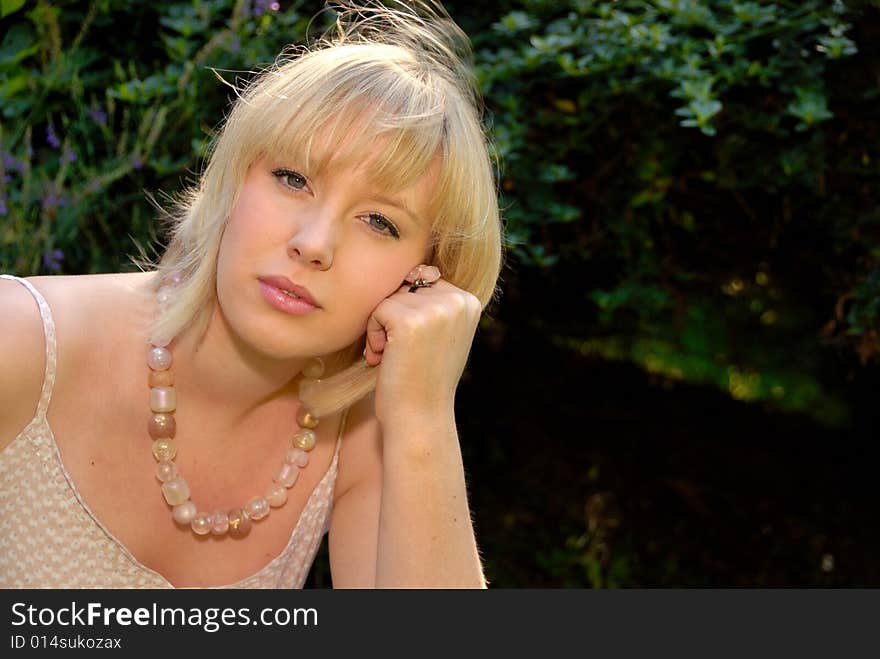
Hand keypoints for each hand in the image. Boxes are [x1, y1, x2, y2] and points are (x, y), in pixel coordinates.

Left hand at [364, 267, 481, 424]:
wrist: (419, 419)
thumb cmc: (424, 380)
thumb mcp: (443, 334)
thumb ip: (437, 302)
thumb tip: (423, 267)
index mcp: (469, 300)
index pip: (422, 282)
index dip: (411, 315)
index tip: (420, 348)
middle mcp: (457, 300)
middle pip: (404, 287)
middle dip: (395, 320)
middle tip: (405, 355)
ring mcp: (435, 309)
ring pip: (388, 298)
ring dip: (382, 329)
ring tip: (397, 358)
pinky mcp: (409, 320)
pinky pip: (376, 310)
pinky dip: (373, 336)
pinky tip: (386, 359)